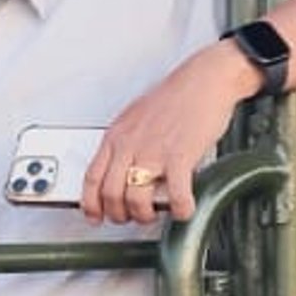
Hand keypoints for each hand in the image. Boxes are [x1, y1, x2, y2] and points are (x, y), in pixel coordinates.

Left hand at [80, 42, 260, 226]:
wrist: (205, 79)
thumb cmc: (176, 97)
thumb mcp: (136, 118)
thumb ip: (126, 144)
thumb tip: (123, 170)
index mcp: (117, 135)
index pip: (92, 177)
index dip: (91, 204)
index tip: (95, 216)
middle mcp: (130, 144)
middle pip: (110, 194)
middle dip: (119, 215)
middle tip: (132, 216)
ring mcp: (153, 151)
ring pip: (135, 200)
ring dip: (144, 216)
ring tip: (156, 213)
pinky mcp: (180, 155)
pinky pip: (175, 195)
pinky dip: (180, 209)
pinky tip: (185, 208)